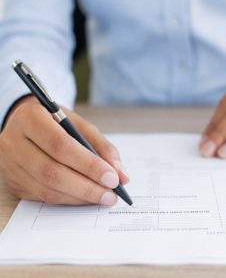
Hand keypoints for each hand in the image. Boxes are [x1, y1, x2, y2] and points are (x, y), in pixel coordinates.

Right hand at [0, 97, 128, 204]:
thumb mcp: (80, 125)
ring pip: (47, 189)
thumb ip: (102, 147)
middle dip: (87, 187)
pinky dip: (69, 199)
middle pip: (52, 172)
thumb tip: (122, 175)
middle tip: (111, 194)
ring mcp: (10, 165)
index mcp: (31, 119)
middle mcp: (14, 142)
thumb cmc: (57, 123)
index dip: (88, 165)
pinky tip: (86, 197)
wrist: (26, 124)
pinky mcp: (14, 182)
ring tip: (103, 197)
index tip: (113, 178)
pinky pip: (43, 197)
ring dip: (80, 197)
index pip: (61, 146)